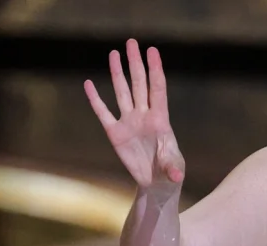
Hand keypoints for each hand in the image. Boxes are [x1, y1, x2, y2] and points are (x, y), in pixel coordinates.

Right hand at [84, 39, 184, 190]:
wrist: (156, 182)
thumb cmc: (169, 173)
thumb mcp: (173, 170)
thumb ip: (172, 169)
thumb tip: (177, 177)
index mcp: (160, 120)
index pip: (158, 89)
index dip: (155, 69)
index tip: (152, 51)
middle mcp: (144, 116)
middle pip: (139, 83)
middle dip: (135, 63)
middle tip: (132, 42)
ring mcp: (129, 123)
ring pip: (122, 92)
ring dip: (118, 73)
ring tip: (114, 53)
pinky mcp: (115, 133)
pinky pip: (103, 113)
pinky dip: (95, 99)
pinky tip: (89, 84)